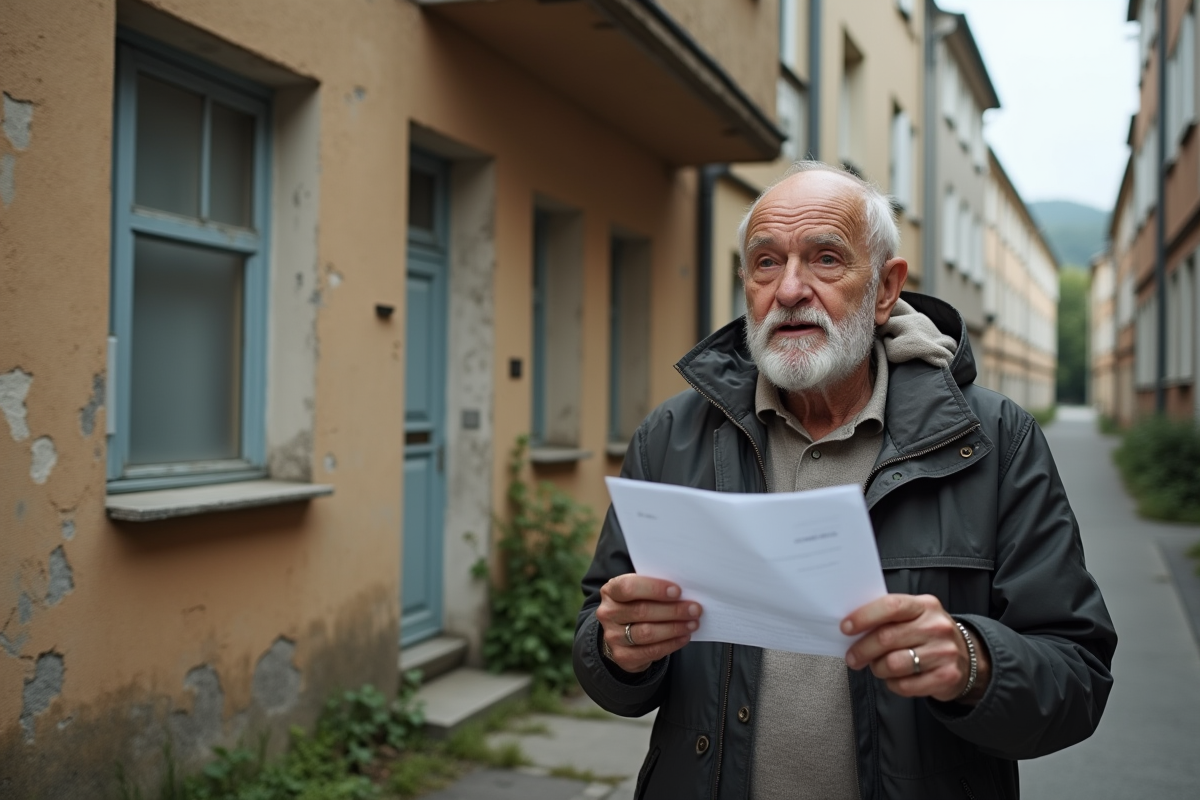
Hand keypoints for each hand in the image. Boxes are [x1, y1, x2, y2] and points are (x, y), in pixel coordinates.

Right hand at [595, 574, 702, 672]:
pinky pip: (651, 651)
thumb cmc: (637, 605)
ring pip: (646, 633)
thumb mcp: (640, 592)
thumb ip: (654, 589)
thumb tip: (684, 592)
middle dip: (672, 610)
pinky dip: (671, 644)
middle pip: (641, 611)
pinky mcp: (623, 656)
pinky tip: (684, 637)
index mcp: (611, 591)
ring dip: (674, 628)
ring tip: (692, 623)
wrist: (622, 634)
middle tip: (695, 609)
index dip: (654, 589)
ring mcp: (613, 637)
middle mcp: (608, 613)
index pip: (628, 587)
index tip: (677, 591)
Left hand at [841, 594, 990, 703]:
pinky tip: (895, 679)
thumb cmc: (928, 635)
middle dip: (862, 650)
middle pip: (886, 638)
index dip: (864, 617)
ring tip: (878, 667)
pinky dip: (893, 685)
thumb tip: (851, 627)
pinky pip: (906, 685)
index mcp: (924, 605)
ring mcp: (943, 652)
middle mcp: (936, 626)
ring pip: (893, 664)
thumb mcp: (915, 617)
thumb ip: (888, 617)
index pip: (891, 606)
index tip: (845, 628)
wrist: (969, 658)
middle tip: (852, 657)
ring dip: (878, 668)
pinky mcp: (946, 676)